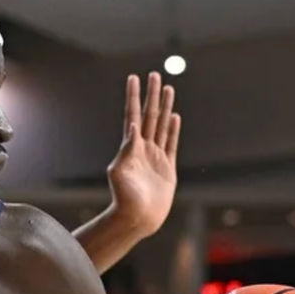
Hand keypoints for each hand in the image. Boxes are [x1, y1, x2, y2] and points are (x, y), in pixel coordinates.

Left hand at [105, 72, 180, 236]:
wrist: (137, 218)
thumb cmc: (124, 198)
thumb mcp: (120, 173)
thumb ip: (126, 150)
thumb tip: (132, 127)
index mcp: (130, 147)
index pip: (133, 115)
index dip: (133, 97)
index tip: (133, 78)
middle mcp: (142, 148)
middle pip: (149, 115)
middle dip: (152, 95)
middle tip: (154, 74)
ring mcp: (155, 157)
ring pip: (161, 125)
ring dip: (165, 107)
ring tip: (167, 88)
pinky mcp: (166, 168)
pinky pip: (171, 143)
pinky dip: (173, 129)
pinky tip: (175, 117)